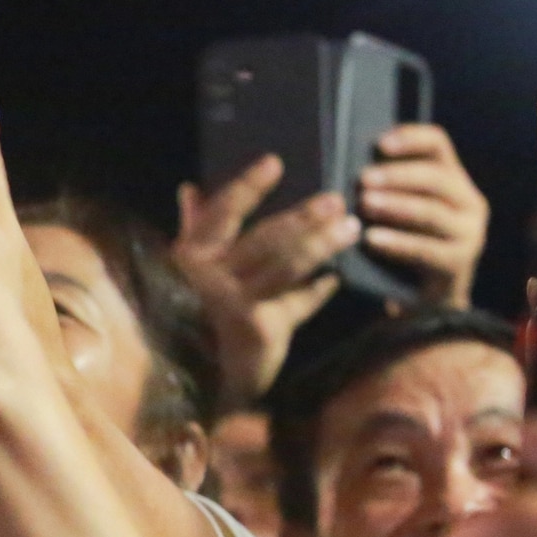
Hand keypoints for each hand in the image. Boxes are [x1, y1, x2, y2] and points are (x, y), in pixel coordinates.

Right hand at [174, 155, 360, 407]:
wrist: (193, 374)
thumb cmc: (190, 311)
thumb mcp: (186, 268)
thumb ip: (194, 229)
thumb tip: (189, 190)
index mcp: (192, 255)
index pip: (222, 212)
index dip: (249, 187)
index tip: (275, 162)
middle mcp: (211, 275)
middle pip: (266, 237)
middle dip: (304, 217)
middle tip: (336, 200)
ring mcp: (236, 302)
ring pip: (287, 265)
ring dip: (322, 245)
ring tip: (350, 229)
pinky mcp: (260, 327)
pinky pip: (297, 301)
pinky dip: (318, 290)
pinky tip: (336, 278)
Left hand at [358, 124, 488, 308]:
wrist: (423, 301)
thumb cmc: (401, 246)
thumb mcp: (395, 211)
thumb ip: (384, 186)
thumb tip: (348, 162)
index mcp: (452, 180)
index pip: (438, 145)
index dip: (411, 138)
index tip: (378, 143)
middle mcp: (468, 203)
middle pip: (436, 177)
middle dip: (397, 175)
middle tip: (362, 179)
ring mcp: (469, 235)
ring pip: (432, 212)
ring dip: (395, 206)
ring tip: (363, 204)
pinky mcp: (458, 265)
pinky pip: (426, 249)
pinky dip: (397, 242)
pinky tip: (371, 239)